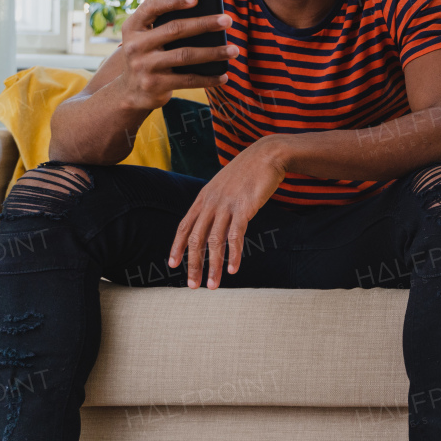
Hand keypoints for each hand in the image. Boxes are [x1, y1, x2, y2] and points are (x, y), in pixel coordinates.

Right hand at [117, 0, 237, 110]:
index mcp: (133, 27)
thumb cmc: (145, 56)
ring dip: (213, 52)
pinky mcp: (155, 85)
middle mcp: (135, 46)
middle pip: (175, 30)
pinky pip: (188, 80)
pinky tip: (223, 76)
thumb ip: (159, 19)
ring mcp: (144, 66)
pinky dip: (208, 78)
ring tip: (234, 50)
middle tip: (227, 21)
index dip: (173, 1)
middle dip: (204, 24)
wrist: (129, 92)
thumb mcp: (143, 36)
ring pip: (185, 55)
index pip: (151, 8)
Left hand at [168, 138, 286, 288]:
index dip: (177, 247)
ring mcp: (226, 205)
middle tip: (193, 285)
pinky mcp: (244, 208)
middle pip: (196, 239)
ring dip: (212, 266)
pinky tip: (233, 269)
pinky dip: (234, 255)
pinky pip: (236, 236)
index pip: (184, 226)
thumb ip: (216, 201)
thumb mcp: (225, 184)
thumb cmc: (249, 170)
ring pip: (214, 241)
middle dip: (193, 264)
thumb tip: (214, 218)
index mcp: (204, 198)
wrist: (268, 154)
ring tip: (213, 285)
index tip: (172, 265)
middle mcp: (211, 202)